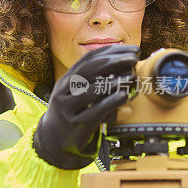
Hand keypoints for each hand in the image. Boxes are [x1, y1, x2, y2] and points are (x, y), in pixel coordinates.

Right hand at [33, 44, 138, 168]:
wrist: (53, 138)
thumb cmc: (72, 111)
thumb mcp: (77, 91)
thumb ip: (94, 79)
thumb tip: (124, 65)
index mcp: (67, 78)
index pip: (89, 59)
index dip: (112, 52)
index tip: (131, 50)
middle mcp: (64, 90)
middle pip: (88, 70)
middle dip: (113, 61)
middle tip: (133, 59)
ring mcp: (68, 107)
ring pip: (91, 90)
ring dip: (114, 82)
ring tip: (131, 78)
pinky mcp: (75, 123)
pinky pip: (95, 111)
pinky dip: (111, 102)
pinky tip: (124, 96)